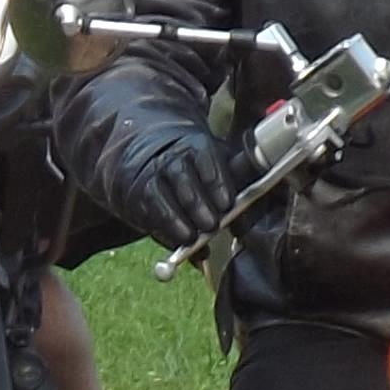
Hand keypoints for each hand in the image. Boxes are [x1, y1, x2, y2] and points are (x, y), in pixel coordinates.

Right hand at [127, 127, 243, 251]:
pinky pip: (146, 214)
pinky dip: (161, 232)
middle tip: (211, 225)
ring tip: (190, 237)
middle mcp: (170, 158)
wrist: (152, 162)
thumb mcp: (219, 166)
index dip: (217, 182)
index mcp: (197, 147)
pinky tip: (176, 242)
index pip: (206, 159)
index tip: (227, 203)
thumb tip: (254, 196)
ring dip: (175, 219)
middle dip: (197, 204)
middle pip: (182, 178)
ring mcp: (150, 176)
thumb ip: (238, 177)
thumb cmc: (197, 171)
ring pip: (159, 195)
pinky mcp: (135, 197)